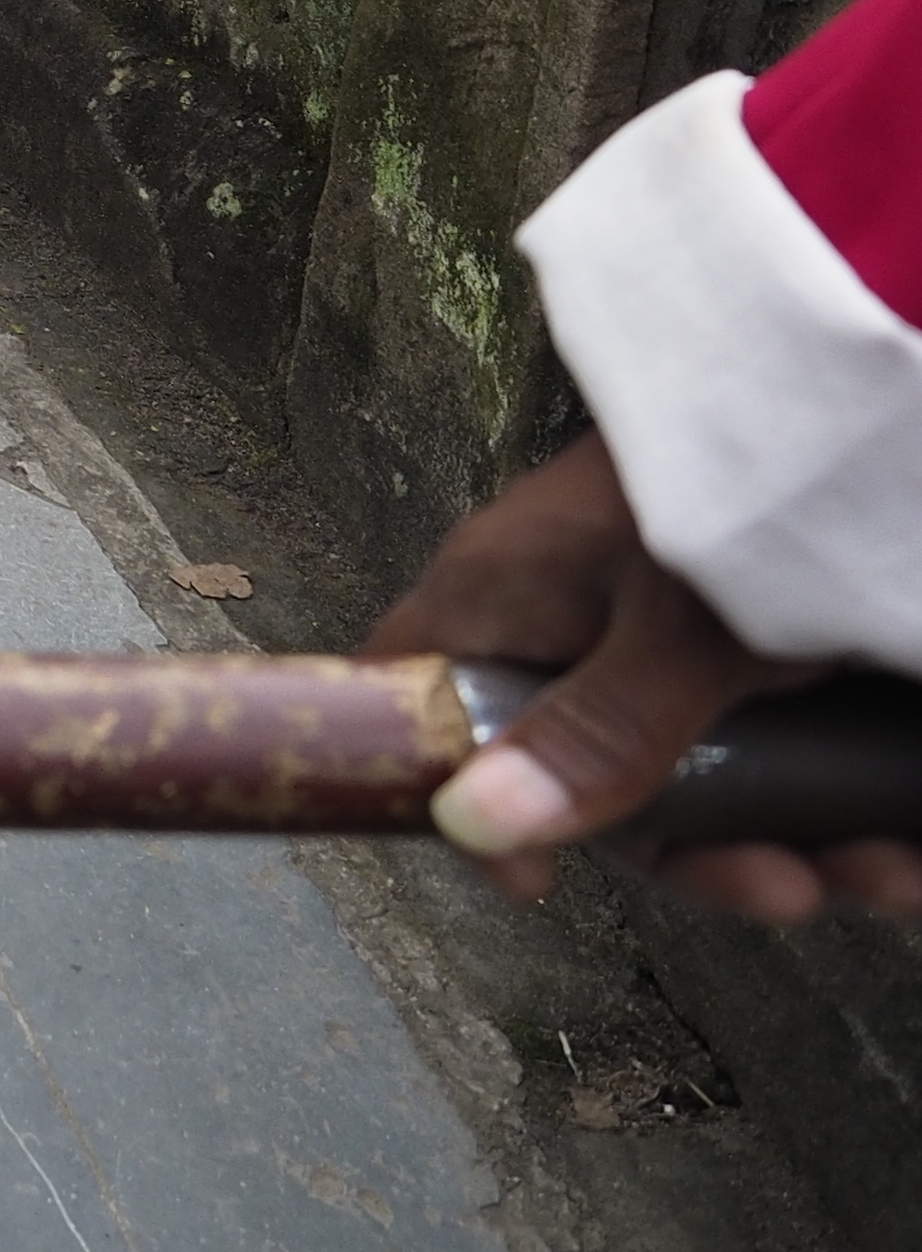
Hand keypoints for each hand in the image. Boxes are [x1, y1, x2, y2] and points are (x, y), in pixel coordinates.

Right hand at [361, 431, 921, 923]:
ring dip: (794, 838)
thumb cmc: (742, 492)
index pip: (411, 693)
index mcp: (502, 597)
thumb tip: (469, 824)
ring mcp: (653, 626)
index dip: (443, 790)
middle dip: (701, 852)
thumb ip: (592, 733)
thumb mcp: (679, 633)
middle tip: (791, 893)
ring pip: (693, 766)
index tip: (539, 885)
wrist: (861, 392)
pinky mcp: (737, 629)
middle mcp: (564, 619)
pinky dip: (829, 794)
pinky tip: (902, 834)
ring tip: (891, 871)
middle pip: (586, 771)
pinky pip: (761, 737)